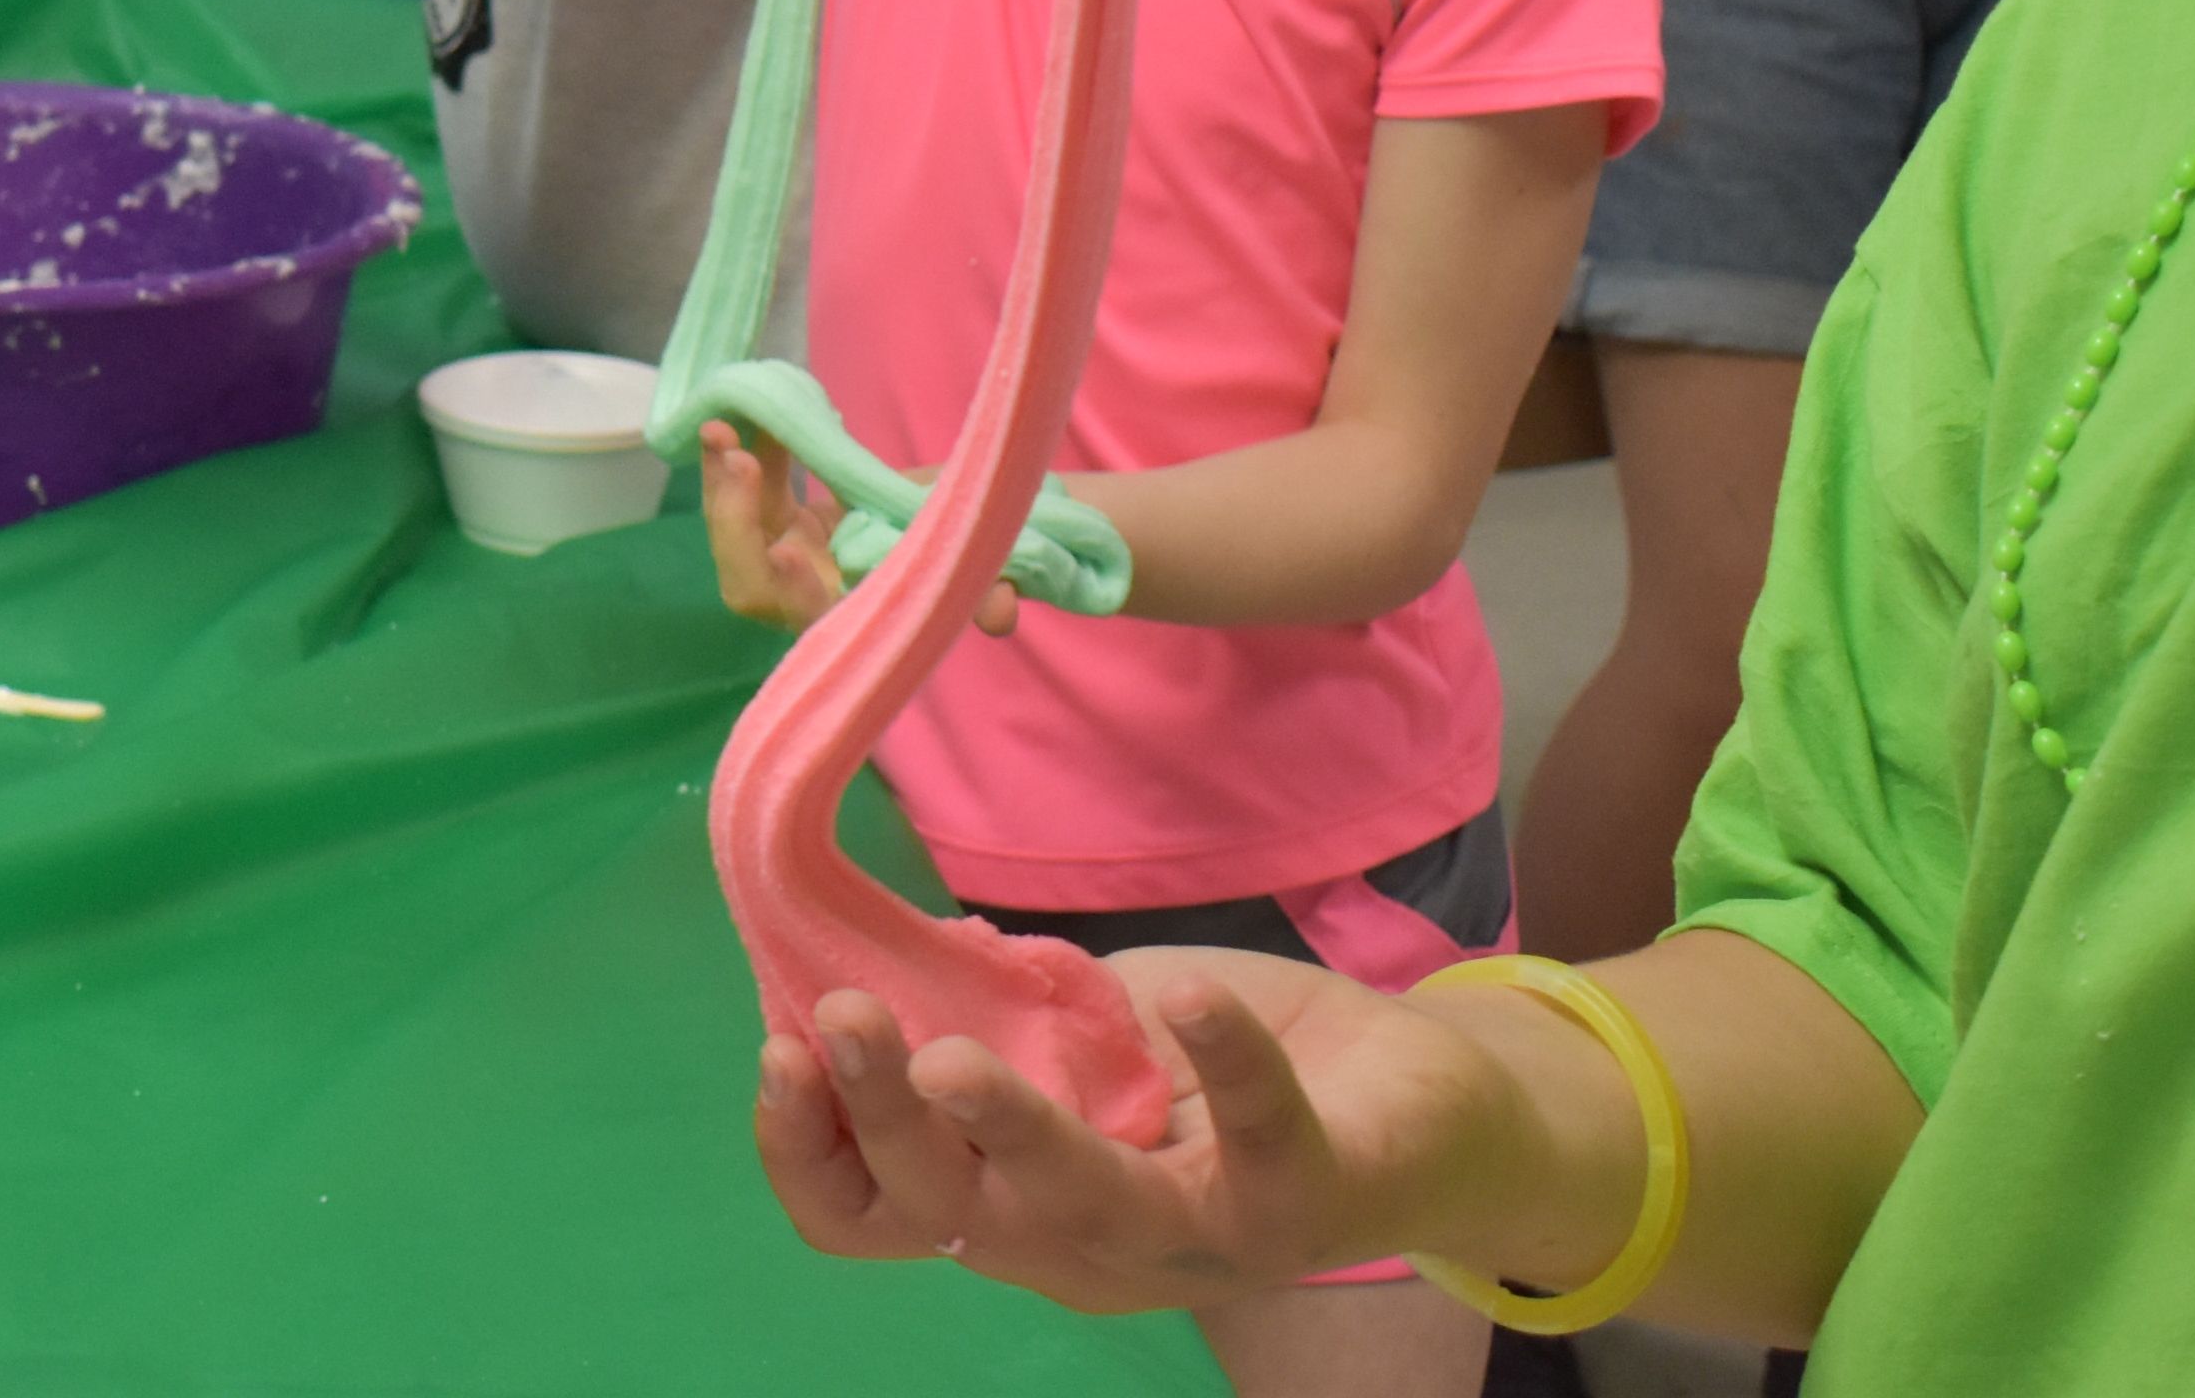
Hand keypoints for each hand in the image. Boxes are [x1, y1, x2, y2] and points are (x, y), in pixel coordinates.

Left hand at [699, 422, 1012, 636]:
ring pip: (739, 528)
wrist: (960, 520)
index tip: (789, 552)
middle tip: (737, 458)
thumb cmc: (974, 553)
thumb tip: (999, 617)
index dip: (797, 593)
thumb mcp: (986, 565)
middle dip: (734, 521)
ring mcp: (794, 555)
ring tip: (721, 425)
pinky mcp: (786, 519)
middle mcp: (813, 594)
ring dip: (724, 479)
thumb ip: (991, 593)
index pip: (812, 620)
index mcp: (856, 619)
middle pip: (750, 579)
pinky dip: (745, 453)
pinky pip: (752, 488)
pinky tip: (754, 414)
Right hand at [753, 954, 1525, 1314]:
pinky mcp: (1304, 1193)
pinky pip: (1256, 1131)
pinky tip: (1181, 990)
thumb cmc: (1220, 1072)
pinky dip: (1221, 1055)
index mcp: (1014, 1211)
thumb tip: (892, 945)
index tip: (776, 1050)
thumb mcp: (1084, 1036)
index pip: (873, 1217)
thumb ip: (995, 1015)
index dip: (808, 1150)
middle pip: (948, 1214)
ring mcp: (1197, 1237)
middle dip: (878, 1119)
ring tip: (951, 1055)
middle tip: (840, 1013)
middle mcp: (1087, 1249)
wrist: (1418, 1107)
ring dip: (1008, 1130)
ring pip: (1077, 1208)